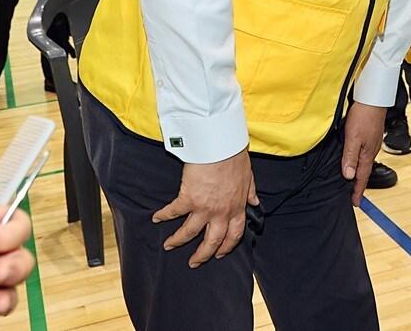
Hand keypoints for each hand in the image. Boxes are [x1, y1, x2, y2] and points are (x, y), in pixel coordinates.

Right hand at [153, 148, 256, 267]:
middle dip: (202, 255)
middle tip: (194, 262)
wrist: (221, 147)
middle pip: (211, 242)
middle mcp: (221, 212)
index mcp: (237, 207)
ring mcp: (204, 208)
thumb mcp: (248, 177)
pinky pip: (173, 212)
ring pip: (189, 232)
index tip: (220, 254)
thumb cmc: (235, 158)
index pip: (234, 234)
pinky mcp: (188, 199)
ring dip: (178, 240)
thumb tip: (255, 202)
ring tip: (169, 246)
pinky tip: (156, 218)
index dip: (226, 247)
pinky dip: (163, 216)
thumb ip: (250, 192)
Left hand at [341, 102, 386, 205]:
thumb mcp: (352, 138)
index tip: (355, 203)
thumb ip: (350, 157)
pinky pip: (363, 153)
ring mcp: (371, 143)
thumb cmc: (363, 116)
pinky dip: (357, 161)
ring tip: (350, 180)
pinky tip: (353, 159)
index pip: (361, 178)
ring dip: (357, 172)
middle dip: (357, 184)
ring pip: (363, 162)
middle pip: (363, 172)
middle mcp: (371, 151)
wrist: (373, 99)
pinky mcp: (370, 136)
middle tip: (351, 195)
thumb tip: (348, 176)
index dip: (357, 191)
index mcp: (367, 155)